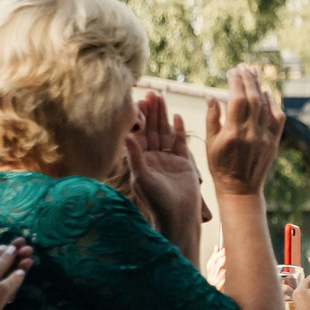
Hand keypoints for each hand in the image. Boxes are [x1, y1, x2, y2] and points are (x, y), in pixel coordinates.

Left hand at [124, 91, 202, 233]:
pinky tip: (177, 117)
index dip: (140, 118)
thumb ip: (134, 156)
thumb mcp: (142, 178)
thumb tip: (126, 134)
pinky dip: (179, 130)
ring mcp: (168, 160)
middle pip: (152, 130)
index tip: (138, 101)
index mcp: (141, 160)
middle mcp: (153, 158)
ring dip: (164, 116)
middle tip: (152, 93)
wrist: (179, 217)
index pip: (139, 134)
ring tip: (162, 98)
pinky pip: (180, 143)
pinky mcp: (183, 163)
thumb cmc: (157, 201)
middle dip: (152, 112)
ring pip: (165, 133)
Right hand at [202, 65, 281, 196]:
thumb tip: (212, 96)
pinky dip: (273, 104)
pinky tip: (266, 93)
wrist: (241, 189)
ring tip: (254, 72)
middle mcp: (252, 134)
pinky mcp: (274, 142)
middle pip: (253, 99)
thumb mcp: (210, 143)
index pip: (237, 99)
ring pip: (265, 106)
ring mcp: (265, 138)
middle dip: (248, 79)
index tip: (232, 70)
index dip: (236, 82)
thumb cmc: (220, 166)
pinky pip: (278, 118)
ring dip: (260, 87)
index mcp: (233, 133)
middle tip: (244, 66)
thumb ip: (212, 118)